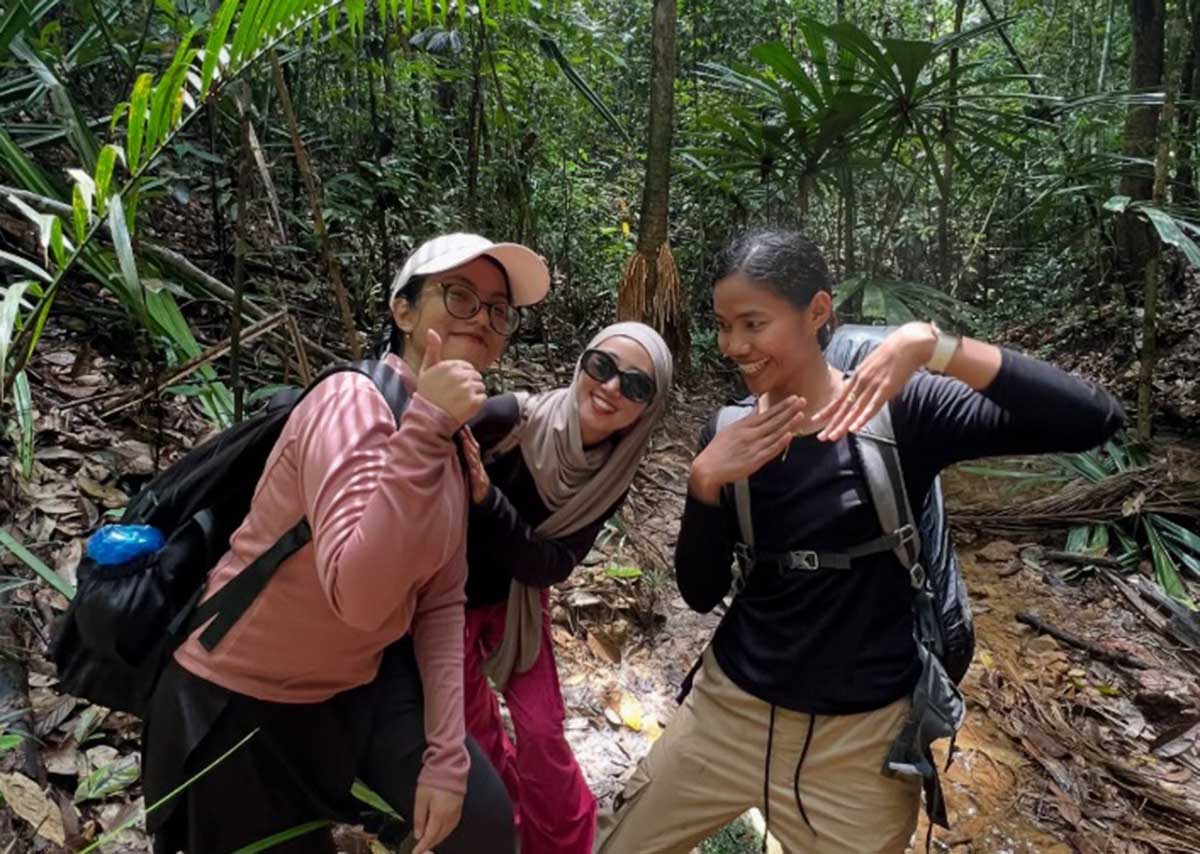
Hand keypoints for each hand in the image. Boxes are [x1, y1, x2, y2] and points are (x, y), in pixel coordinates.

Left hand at [412, 783, 463, 853]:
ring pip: (447, 832)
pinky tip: (441, 831)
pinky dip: (446, 832)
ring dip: (438, 839)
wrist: (449, 766)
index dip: (423, 846)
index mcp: (439, 814)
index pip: (430, 836)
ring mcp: (456, 812)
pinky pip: (453, 825)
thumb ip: (419, 818)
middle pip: (440, 836)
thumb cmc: (432, 780)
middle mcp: (450, 816)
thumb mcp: (421, 798)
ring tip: (429, 842)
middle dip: (430, 844)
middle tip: (420, 848)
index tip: (415, 853)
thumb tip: (418, 834)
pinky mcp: (459, 807)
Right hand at [417, 329, 486, 426]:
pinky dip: (477, 404)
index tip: (451, 386)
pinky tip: (464, 408)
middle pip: (476, 376)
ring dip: (473, 394)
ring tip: (459, 402)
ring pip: (481, 386)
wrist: (428, 418)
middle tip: (455, 395)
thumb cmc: (427, 394)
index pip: (467, 367)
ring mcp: (468, 389)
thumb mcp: (426, 369)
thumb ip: (432, 350)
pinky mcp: (474, 402)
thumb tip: (431, 330)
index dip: (461, 378)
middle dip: (469, 385)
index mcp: (451, 365)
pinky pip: (483, 398)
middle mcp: (460, 375)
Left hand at [461, 426, 490, 503]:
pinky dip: (476, 475)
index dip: (468, 437)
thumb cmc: (475, 480)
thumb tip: (458, 446)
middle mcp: (477, 465)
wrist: (484, 495)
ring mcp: (479, 474)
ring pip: (476, 462)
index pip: (471, 447)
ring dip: (471, 454)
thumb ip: (466, 456)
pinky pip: (478, 479)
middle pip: (474, 451)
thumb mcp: (470, 467)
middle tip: (462, 431)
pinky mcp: (480, 484)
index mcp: (474, 461)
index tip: (463, 426)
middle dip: (468, 441)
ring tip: (466, 445)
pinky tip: (473, 471)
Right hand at [689, 395, 806, 504]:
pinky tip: (789, 436)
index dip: (781, 406)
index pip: (766, 413)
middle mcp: (750, 434)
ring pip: (775, 433)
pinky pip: (770, 450)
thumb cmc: (718, 449)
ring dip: (789, 424)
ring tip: (801, 414)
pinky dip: (780, 443)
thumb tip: (756, 408)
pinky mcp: (754, 460)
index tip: (793, 398)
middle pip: (773, 420)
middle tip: (802, 400)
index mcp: (743, 426)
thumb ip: (746, 419)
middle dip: (789, 410)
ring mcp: (753, 447)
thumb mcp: (730, 429)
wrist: (708, 468)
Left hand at [814, 322, 935, 442]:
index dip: (827, 410)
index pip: (839, 398)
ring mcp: (872, 385)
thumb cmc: (893, 354)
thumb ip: (866, 379)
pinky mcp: (886, 388)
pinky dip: (863, 418)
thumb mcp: (873, 367)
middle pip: (844, 407)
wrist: (908, 343)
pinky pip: (872, 406)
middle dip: (831, 423)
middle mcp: (861, 382)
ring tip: (833, 437)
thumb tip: (861, 389)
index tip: (815, 420)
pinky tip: (855, 428)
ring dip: (843, 424)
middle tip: (821, 437)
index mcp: (857, 377)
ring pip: (855, 409)